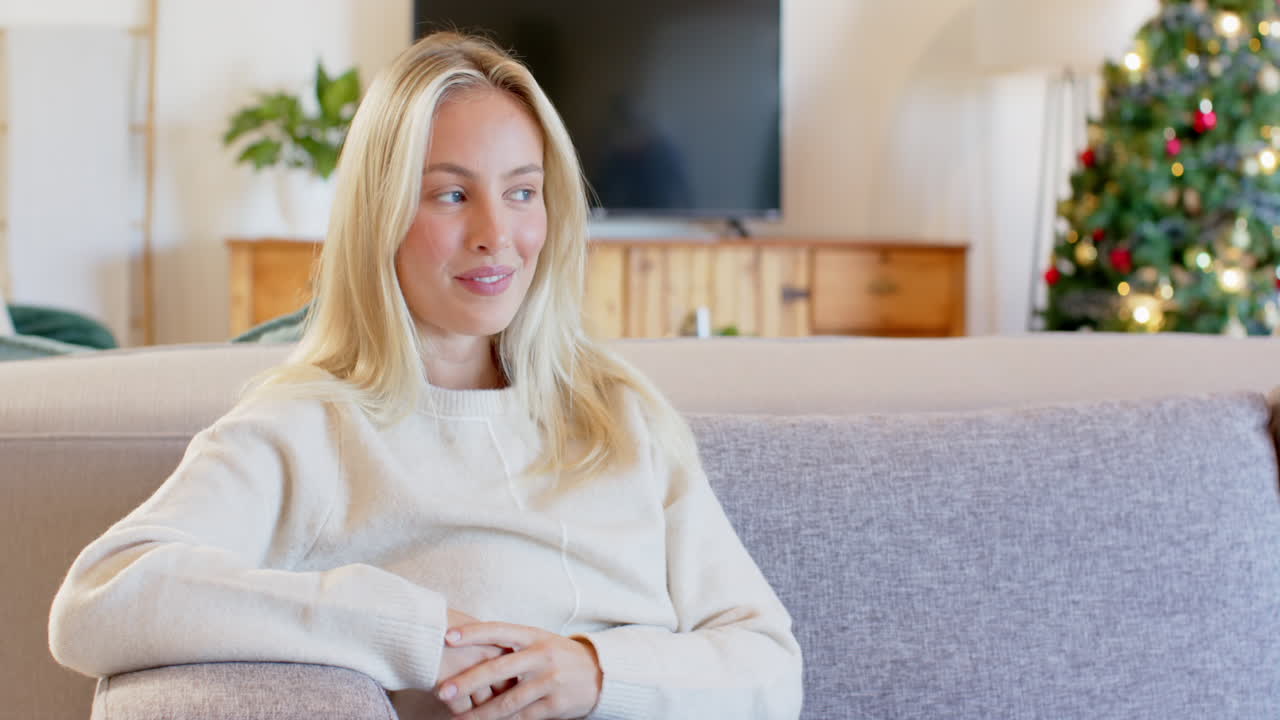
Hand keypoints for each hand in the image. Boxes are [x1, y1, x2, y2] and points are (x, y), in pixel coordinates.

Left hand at [436, 622, 602, 719]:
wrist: (599, 674)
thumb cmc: (558, 655)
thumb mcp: (539, 641)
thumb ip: (511, 645)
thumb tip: (469, 647)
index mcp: (534, 636)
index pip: (499, 630)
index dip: (473, 633)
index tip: (447, 637)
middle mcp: (542, 656)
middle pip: (499, 669)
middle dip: (468, 681)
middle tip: (443, 691)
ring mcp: (549, 681)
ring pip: (507, 701)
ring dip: (479, 713)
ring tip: (458, 719)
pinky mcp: (555, 705)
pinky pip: (522, 717)